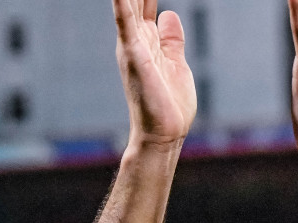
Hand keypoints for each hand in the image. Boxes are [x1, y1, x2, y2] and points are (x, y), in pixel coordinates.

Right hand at [114, 0, 196, 146]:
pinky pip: (125, 23)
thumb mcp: (176, 62)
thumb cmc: (169, 104)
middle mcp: (134, 37)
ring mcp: (131, 45)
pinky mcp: (134, 55)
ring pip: (127, 2)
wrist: (164, 135)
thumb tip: (171, 14)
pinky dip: (122, 4)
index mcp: (146, 37)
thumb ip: (171, 39)